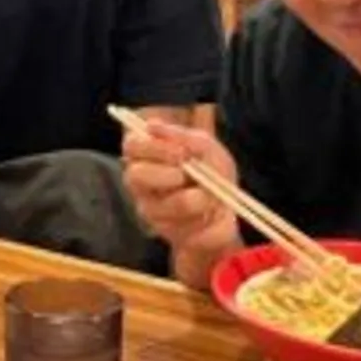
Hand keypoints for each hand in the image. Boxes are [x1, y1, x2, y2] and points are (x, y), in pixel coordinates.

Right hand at [121, 120, 240, 258]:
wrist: (227, 207)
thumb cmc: (212, 170)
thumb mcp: (207, 148)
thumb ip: (184, 137)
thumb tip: (153, 126)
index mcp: (147, 155)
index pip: (132, 145)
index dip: (153, 148)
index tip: (180, 153)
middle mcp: (140, 183)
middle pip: (135, 176)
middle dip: (164, 175)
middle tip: (186, 175)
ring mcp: (149, 210)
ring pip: (160, 208)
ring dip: (192, 201)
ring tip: (208, 197)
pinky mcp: (165, 234)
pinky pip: (181, 229)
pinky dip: (204, 223)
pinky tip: (210, 215)